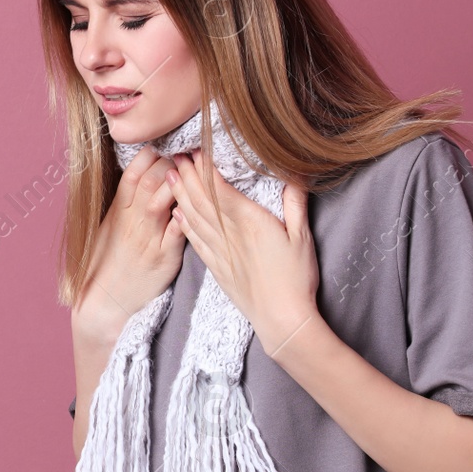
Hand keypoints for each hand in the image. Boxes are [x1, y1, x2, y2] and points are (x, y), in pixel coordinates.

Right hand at [72, 146, 185, 339]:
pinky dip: (188, 214)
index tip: (164, 146)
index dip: (150, 155)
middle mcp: (132, 221)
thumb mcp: (108, 228)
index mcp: (117, 211)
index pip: (133, 172)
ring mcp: (149, 238)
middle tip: (186, 154)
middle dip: (170, 161)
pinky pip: (178, 229)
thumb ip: (125, 203)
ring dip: (181, 182)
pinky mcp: (165, 257)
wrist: (104, 302)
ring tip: (196, 171)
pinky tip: (199, 203)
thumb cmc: (107, 264)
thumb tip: (142, 177)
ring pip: (165, 198)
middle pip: (151, 179)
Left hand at [165, 147, 321, 357]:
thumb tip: (296, 175)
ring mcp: (220, 252)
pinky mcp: (216, 268)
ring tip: (170, 177)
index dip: (205, 170)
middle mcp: (229, 235)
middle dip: (187, 177)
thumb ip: (295, 203)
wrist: (281, 319)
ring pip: (194, 218)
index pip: (219, 190)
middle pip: (201, 200)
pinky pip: (195, 241)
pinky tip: (176, 213)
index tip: (196, 152)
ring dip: (180, 196)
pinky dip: (184, 224)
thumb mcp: (303, 237)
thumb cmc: (296, 278)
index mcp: (250, 223)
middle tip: (175, 157)